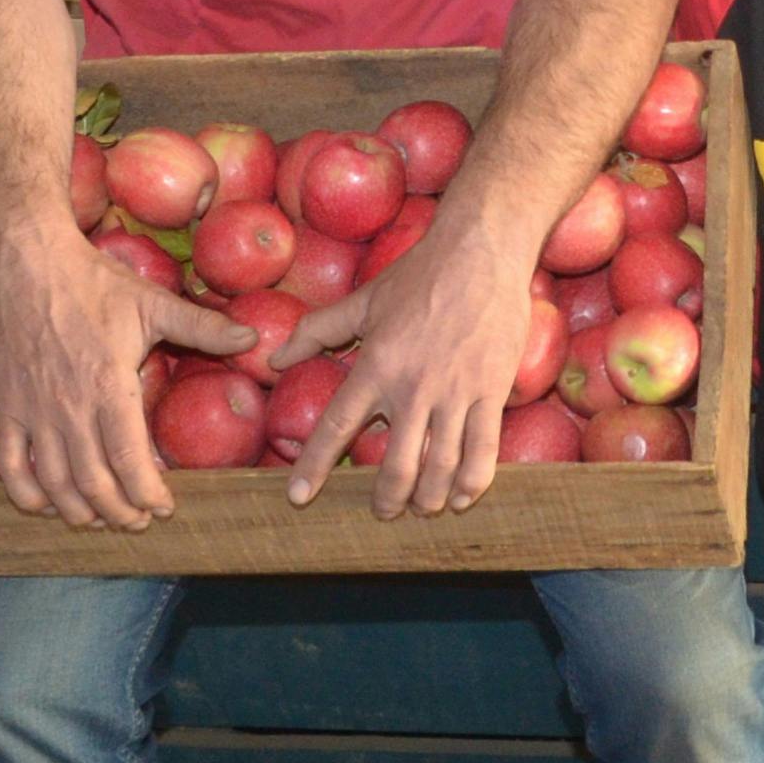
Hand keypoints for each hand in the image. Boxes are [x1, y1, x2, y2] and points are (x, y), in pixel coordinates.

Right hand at [0, 226, 256, 530]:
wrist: (28, 266)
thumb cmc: (95, 284)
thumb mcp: (154, 302)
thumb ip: (202, 327)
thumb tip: (253, 338)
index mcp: (108, 384)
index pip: (128, 458)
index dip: (147, 492)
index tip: (165, 507)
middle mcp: (68, 406)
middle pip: (93, 482)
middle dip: (119, 511)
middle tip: (139, 521)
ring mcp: (33, 410)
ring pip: (54, 481)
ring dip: (78, 511)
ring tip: (101, 519)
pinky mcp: (7, 407)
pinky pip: (11, 465)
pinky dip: (27, 494)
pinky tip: (47, 504)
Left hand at [268, 204, 533, 518]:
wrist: (481, 251)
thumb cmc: (420, 273)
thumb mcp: (362, 301)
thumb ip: (317, 331)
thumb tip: (273, 358)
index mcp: (375, 366)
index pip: (336, 426)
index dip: (313, 466)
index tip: (298, 498)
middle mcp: (412, 388)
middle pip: (395, 465)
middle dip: (388, 500)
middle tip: (385, 511)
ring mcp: (454, 393)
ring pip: (440, 467)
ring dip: (429, 498)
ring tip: (423, 508)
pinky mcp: (490, 391)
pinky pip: (482, 450)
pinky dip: (473, 482)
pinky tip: (463, 496)